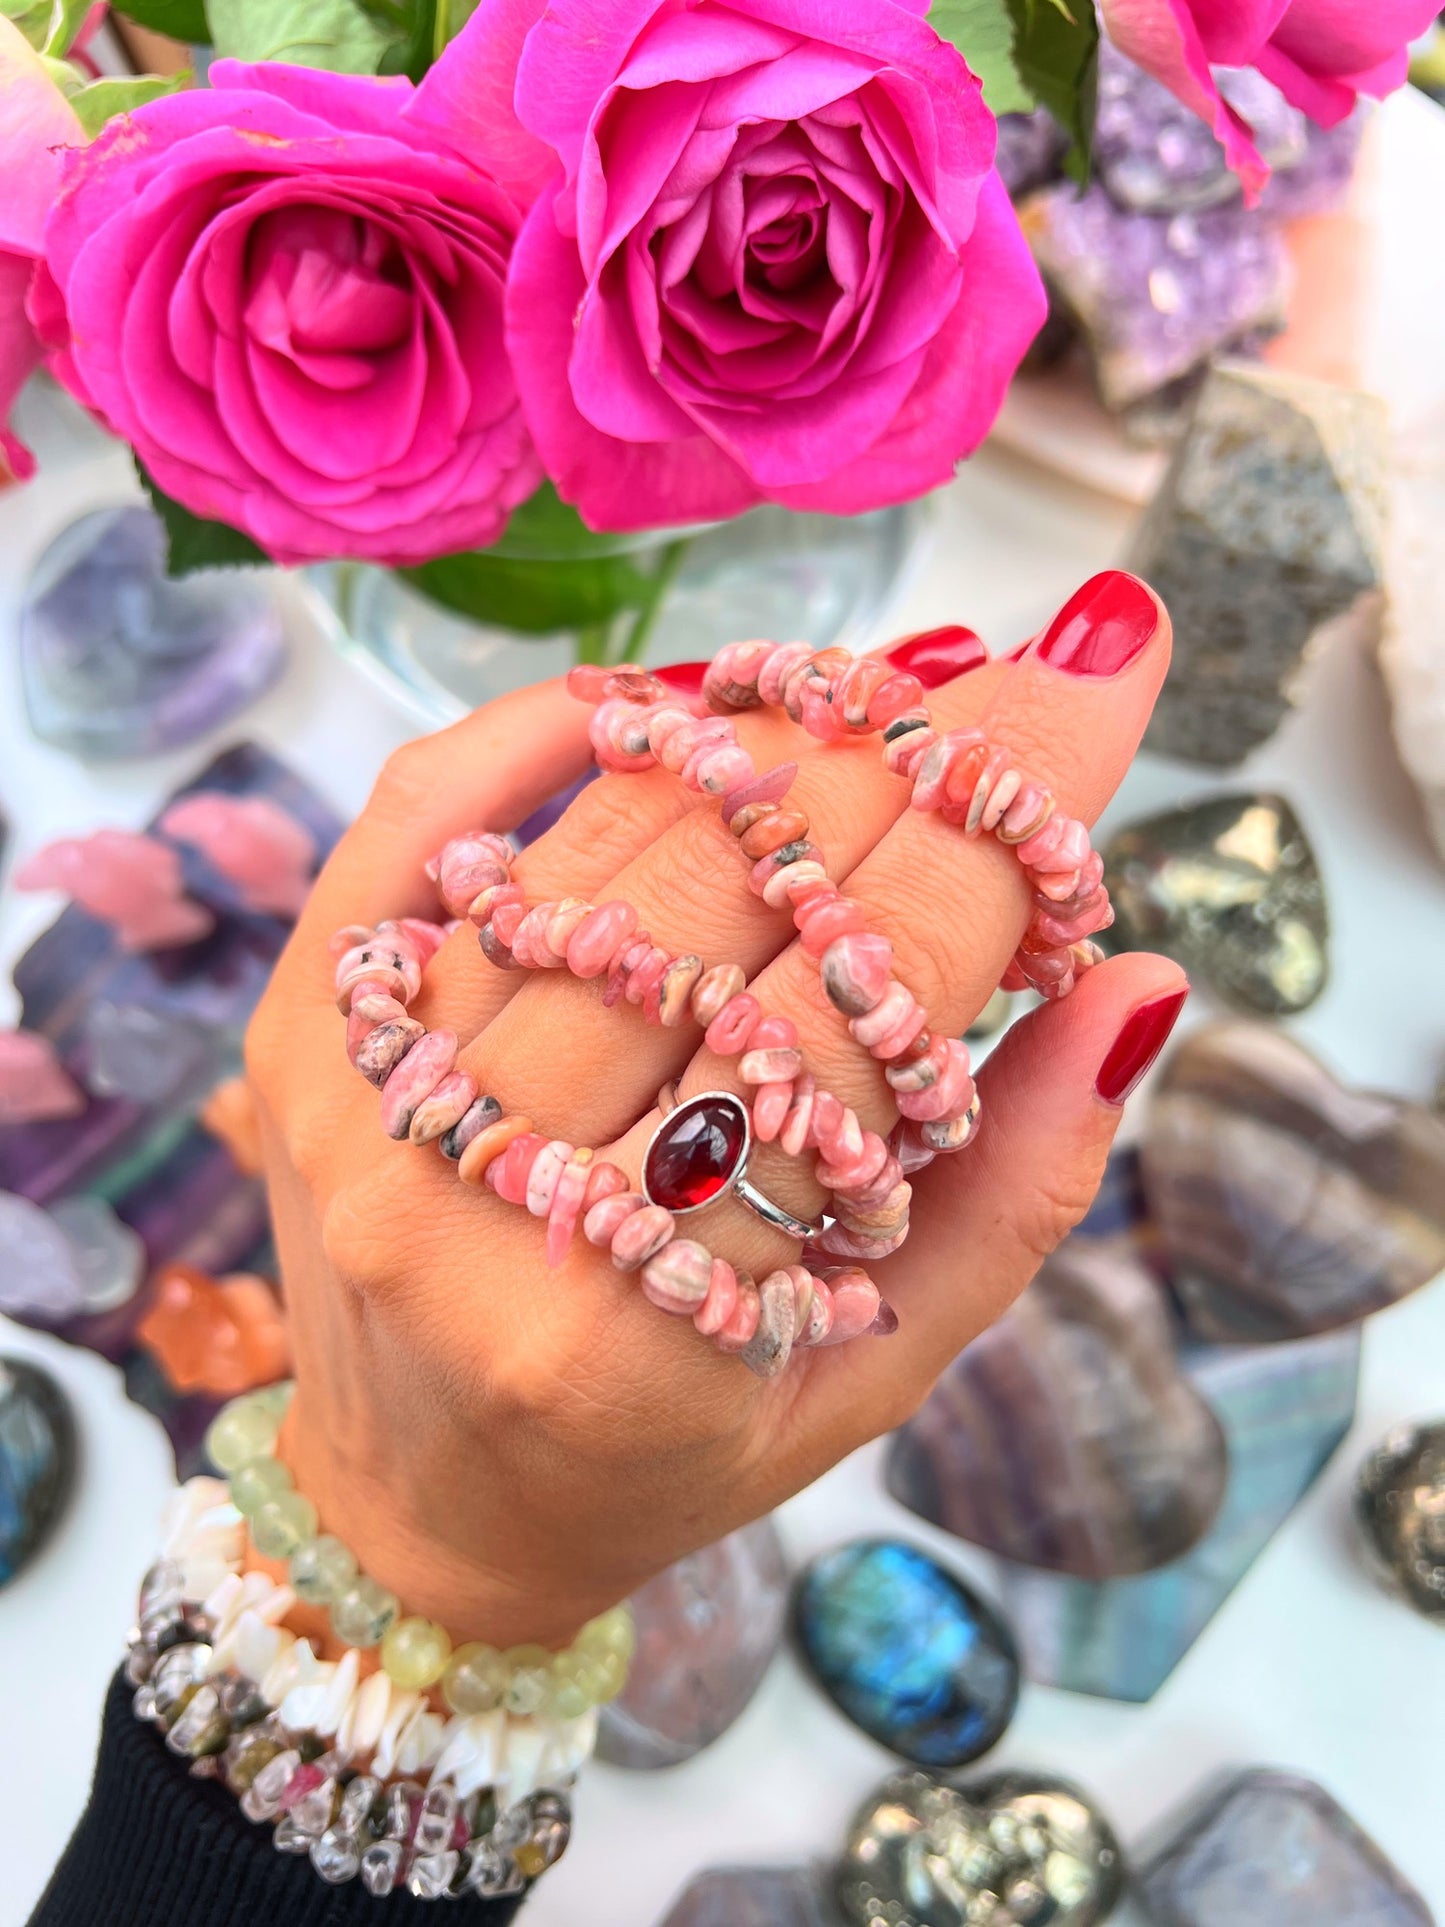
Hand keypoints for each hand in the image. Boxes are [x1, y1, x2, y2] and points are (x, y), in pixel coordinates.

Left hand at [244, 571, 1184, 1649]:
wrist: (418, 1514)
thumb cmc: (669, 1458)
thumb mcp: (875, 1380)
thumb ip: (1018, 1195)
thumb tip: (1134, 986)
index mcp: (659, 1333)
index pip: (861, 1003)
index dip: (993, 823)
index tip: (1092, 680)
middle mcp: (494, 1208)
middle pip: (725, 889)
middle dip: (891, 752)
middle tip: (995, 678)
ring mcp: (371, 1107)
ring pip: (592, 839)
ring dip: (751, 732)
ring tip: (868, 691)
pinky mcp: (299, 1039)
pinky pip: (413, 813)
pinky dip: (547, 727)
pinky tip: (665, 699)